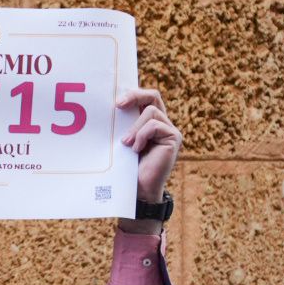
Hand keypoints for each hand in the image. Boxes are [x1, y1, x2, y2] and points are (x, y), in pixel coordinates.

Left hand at [118, 88, 181, 204]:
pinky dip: (142, 136)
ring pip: (151, 111)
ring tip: (126, 144)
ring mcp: (169, 130)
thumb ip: (121, 127)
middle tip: (118, 105)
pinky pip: (155, 125)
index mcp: (148, 122)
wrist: (137, 190)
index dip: (133, 94)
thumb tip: (109, 109)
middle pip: (153, 96)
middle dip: (135, 96)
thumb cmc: (126, 168)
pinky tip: (136, 150)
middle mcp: (161, 123)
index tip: (115, 102)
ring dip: (134, 127)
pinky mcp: (173, 138)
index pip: (145, 98)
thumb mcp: (120, 143)